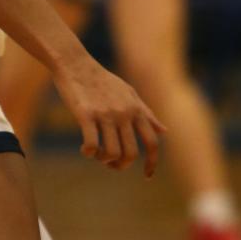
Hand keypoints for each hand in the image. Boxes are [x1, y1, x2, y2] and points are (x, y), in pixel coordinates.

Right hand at [52, 54, 165, 177]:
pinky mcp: (86, 114)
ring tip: (97, 155)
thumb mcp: (129, 93)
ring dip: (104, 160)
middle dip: (121, 165)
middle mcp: (123, 113)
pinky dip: (89, 153)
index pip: (152, 142)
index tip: (147, 176)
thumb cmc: (102, 79)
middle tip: (110, 164)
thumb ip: (147, 114)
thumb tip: (164, 131)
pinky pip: (92, 144)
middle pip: (131, 153)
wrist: (75, 63)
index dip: (152, 162)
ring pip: (112, 152)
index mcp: (135, 109)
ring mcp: (105, 114)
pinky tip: (85, 149)